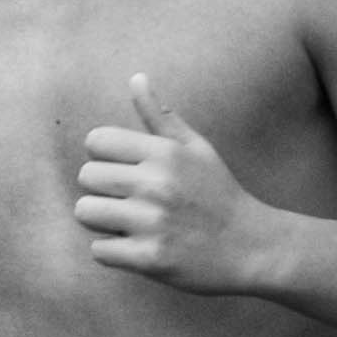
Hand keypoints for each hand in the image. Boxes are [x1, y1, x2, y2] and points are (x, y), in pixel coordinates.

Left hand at [70, 81, 274, 289]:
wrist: (250, 247)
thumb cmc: (218, 194)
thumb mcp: (196, 148)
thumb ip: (160, 117)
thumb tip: (136, 78)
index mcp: (165, 153)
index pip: (96, 141)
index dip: (104, 157)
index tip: (126, 171)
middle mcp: (156, 184)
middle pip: (86, 177)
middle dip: (102, 190)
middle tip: (130, 201)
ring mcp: (152, 222)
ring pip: (86, 213)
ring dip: (102, 221)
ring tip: (130, 223)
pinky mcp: (149, 258)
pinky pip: (99, 250)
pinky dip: (113, 252)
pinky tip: (138, 246)